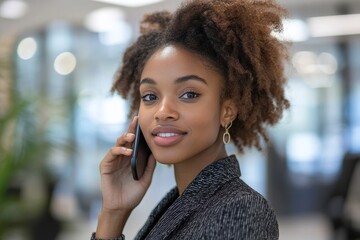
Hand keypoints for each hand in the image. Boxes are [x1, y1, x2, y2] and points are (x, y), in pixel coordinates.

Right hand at [96, 116, 155, 236]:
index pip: (134, 142)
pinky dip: (119, 151)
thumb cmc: (133, 194)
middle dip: (131, 129)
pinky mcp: (106, 166)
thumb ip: (150, 166)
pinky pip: (112, 154)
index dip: (137, 132)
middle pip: (126, 140)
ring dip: (124, 138)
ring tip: (132, 137)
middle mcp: (122, 157)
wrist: (122, 208)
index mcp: (131, 159)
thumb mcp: (146, 179)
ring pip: (118, 144)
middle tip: (136, 121)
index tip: (143, 122)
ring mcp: (113, 161)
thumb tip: (155, 152)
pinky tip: (128, 152)